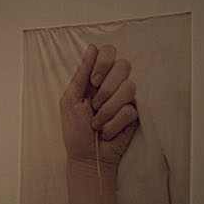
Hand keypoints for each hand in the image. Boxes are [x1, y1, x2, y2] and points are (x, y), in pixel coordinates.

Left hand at [60, 44, 137, 166]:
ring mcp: (125, 99)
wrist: (86, 155)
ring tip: (96, 123)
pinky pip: (129, 110)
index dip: (103, 63)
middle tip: (94, 104)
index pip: (108, 52)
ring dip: (107, 110)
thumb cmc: (75, 129)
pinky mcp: (134, 114)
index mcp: (95, 78)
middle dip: (106, 88)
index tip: (93, 81)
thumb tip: (91, 48)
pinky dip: (113, 124)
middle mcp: (112, 84)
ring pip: (129, 88)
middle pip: (124, 66)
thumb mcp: (70, 100)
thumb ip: (81, 75)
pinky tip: (106, 131)